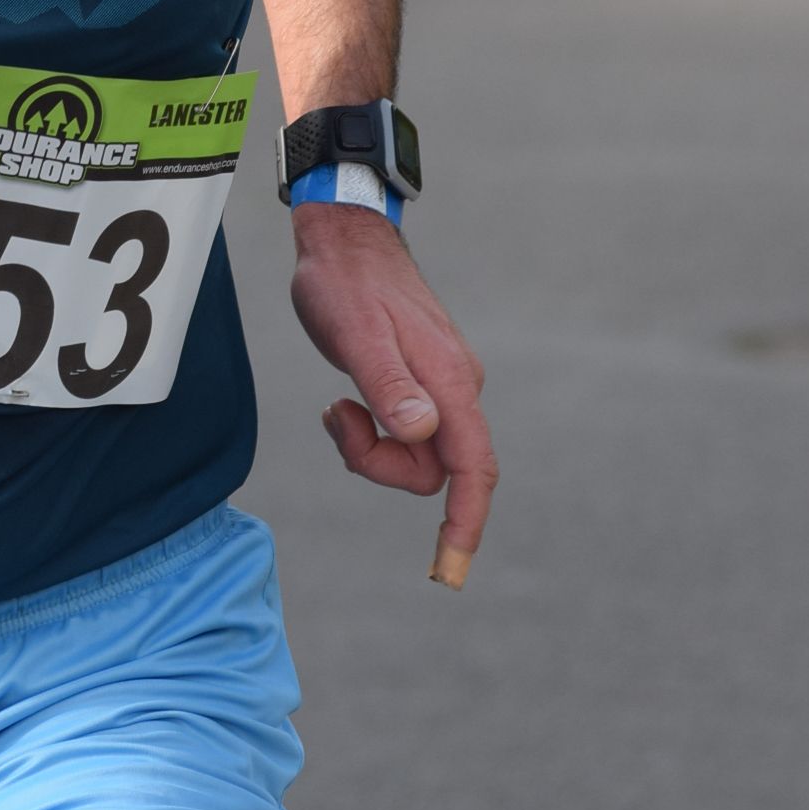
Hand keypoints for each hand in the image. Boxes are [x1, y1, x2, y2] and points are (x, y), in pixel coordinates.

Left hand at [288, 202, 496, 584]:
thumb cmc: (346, 283)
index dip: (466, 523)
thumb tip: (420, 431)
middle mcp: (456, 389)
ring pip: (415, 454)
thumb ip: (389, 386)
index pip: (473, 469)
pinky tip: (342, 401)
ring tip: (335, 405)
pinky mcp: (421, 384)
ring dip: (370, 447)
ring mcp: (441, 387)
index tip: (450, 570)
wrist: (345, 239)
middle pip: (434, 471)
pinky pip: (404, 434)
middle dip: (380, 465)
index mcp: (451, 383)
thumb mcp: (356, 335)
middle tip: (336, 419)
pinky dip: (369, 432)